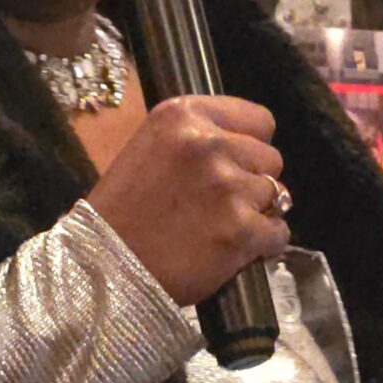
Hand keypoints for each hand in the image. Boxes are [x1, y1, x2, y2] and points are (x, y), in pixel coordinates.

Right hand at [86, 94, 287, 304]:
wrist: (103, 267)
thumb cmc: (122, 212)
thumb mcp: (151, 148)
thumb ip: (197, 139)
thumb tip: (245, 148)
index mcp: (183, 115)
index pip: (259, 120)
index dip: (251, 145)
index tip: (237, 163)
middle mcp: (209, 144)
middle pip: (270, 158)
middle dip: (253, 180)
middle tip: (223, 203)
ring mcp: (228, 187)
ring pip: (277, 195)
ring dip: (258, 212)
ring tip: (225, 227)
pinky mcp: (241, 230)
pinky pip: (278, 233)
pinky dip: (265, 244)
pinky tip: (239, 249)